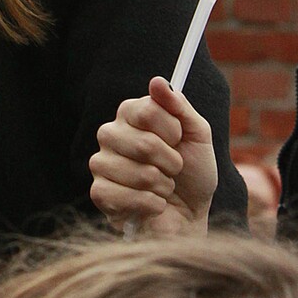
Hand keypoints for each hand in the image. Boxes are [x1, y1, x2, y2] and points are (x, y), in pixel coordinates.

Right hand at [89, 76, 215, 234]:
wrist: (191, 215)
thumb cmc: (193, 173)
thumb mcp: (198, 135)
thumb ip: (180, 106)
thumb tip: (157, 82)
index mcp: (130, 114)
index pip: (147, 111)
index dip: (173, 130)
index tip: (179, 139)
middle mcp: (110, 134)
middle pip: (144, 144)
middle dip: (171, 163)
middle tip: (173, 168)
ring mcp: (101, 164)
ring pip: (139, 173)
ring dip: (163, 186)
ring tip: (163, 188)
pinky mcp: (99, 193)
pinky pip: (127, 196)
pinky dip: (151, 205)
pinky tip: (152, 205)